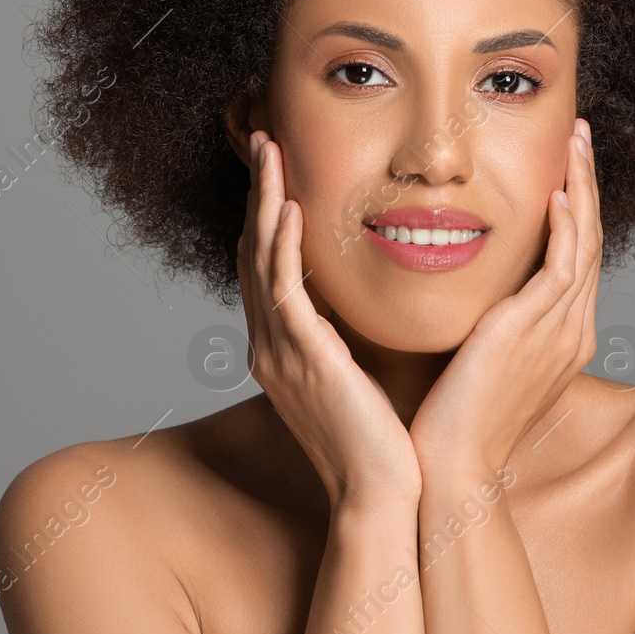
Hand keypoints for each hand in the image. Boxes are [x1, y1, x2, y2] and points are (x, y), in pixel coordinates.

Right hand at [237, 130, 423, 510]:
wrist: (382, 495)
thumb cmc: (382, 440)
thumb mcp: (360, 375)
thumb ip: (354, 334)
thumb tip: (372, 299)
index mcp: (283, 349)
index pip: (267, 266)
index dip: (269, 213)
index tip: (280, 167)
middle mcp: (270, 345)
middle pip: (252, 251)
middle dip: (257, 193)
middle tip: (263, 138)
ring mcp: (278, 351)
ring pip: (260, 259)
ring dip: (265, 200)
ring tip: (270, 150)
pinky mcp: (301, 357)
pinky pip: (283, 288)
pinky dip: (282, 244)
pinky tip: (291, 208)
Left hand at [408, 118, 602, 480]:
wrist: (453, 465)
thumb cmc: (458, 420)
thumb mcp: (485, 361)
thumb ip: (493, 325)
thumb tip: (478, 298)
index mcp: (563, 337)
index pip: (578, 256)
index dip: (576, 207)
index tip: (565, 167)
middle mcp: (572, 330)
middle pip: (591, 240)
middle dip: (587, 183)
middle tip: (580, 135)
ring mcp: (561, 330)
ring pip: (585, 242)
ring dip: (581, 187)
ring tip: (575, 141)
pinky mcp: (537, 329)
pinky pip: (564, 265)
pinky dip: (566, 227)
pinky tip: (558, 194)